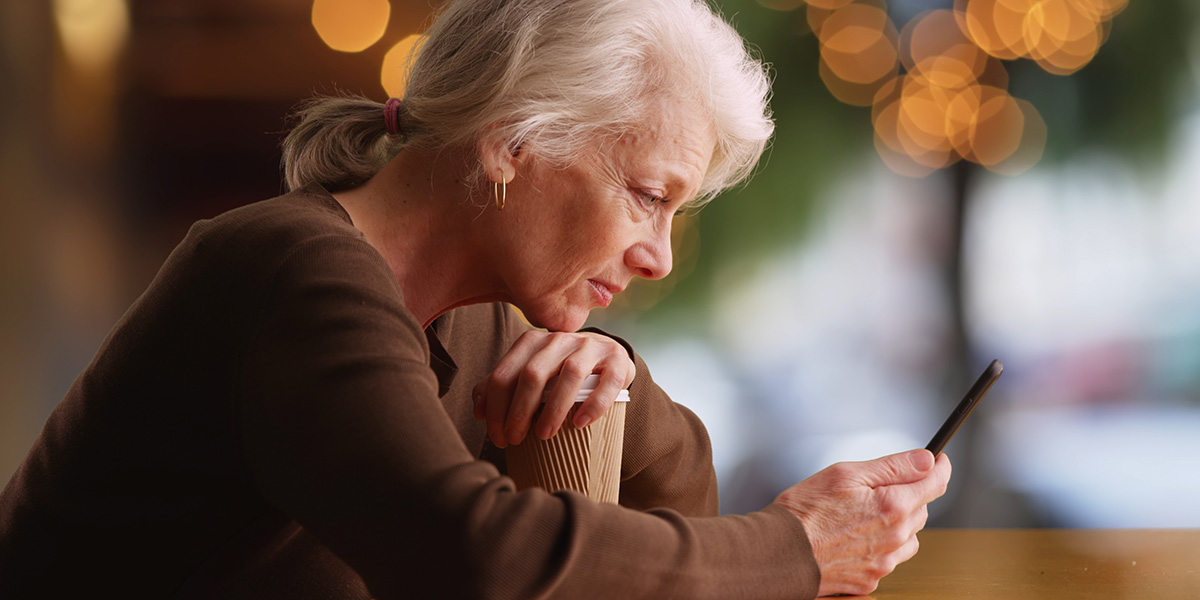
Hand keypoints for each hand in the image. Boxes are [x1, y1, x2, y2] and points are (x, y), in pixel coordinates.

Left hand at [473, 330, 634, 447]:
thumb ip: (503, 387)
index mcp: (532, 341)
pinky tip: (580, 423)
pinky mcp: (617, 359)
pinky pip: (607, 381)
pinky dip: (594, 404)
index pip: (505, 374)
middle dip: (519, 411)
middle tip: (515, 439)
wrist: (607, 356)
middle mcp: (559, 339)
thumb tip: (479, 411)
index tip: (498, 436)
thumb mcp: (530, 373)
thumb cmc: (560, 371)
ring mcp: (590, 346)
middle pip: (533, 374)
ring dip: (553, 408)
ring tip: (544, 434)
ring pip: (570, 374)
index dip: (496, 408)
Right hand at [773, 449, 951, 596]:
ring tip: (866, 514)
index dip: (939, 466)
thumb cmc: (805, 511)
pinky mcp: (870, 579)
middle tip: (880, 486)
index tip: (938, 459)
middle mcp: (895, 537)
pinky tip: (856, 537)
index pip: (935, 483)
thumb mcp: (846, 473)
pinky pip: (889, 559)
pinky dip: (881, 546)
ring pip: (909, 537)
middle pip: (922, 509)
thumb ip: (892, 466)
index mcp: (893, 506)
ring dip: (899, 523)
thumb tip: (926, 460)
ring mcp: (884, 562)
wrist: (779, 553)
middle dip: (910, 493)